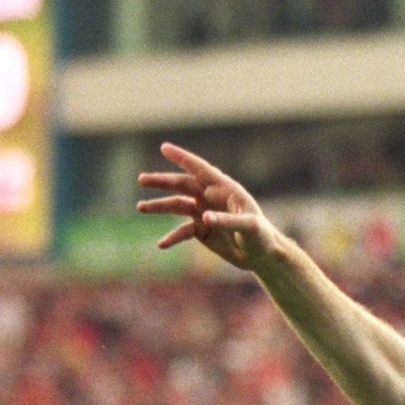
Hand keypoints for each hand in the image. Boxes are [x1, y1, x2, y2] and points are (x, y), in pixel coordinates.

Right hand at [137, 143, 282, 272]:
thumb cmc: (261, 237)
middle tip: (141, 179)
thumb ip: (227, 221)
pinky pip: (182, 231)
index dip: (183, 158)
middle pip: (182, 185)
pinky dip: (172, 237)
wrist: (263, 257)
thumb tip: (204, 217)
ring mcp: (204, 213)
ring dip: (159, 206)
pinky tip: (161, 245)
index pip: (201, 169)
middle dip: (162, 182)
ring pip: (177, 206)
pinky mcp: (202, 231)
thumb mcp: (247, 227)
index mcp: (225, 189)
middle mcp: (211, 197)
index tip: (165, 148)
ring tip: (141, 207)